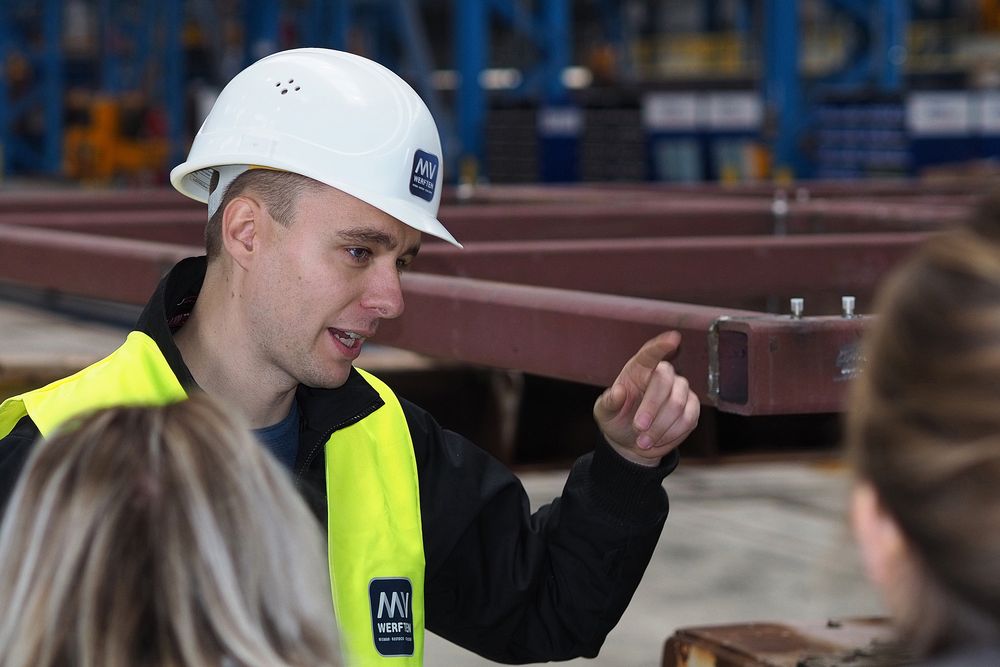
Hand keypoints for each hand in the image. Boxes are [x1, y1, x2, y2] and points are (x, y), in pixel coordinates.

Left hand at [592, 332, 699, 466]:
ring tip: (643, 441)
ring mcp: (680, 390)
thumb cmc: (617, 420)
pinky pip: (689, 419)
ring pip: (678, 404)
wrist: (631, 442)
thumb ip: (608, 403)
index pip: (650, 354)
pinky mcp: (692, 408)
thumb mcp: (604, 413)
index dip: (662, 346)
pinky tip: (657, 440)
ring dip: (660, 426)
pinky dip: (672, 433)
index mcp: (638, 369)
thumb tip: (617, 392)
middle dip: (651, 408)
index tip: (674, 338)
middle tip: (638, 428)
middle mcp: (662, 375)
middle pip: (664, 382)